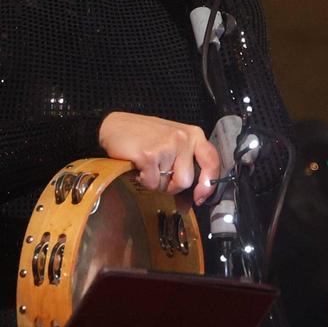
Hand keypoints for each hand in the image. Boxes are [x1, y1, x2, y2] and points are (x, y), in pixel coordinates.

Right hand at [98, 111, 220, 205]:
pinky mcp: (150, 155)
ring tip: (148, 165)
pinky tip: (139, 165)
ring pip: (167, 184)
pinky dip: (143, 179)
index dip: (208, 184)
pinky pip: (152, 183)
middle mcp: (183, 138)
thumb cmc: (144, 135)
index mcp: (193, 135)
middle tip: (159, 172)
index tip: (201, 196)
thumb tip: (192, 200)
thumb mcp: (172, 143)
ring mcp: (167, 146)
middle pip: (186, 181)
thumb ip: (186, 164)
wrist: (115, 126)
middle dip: (171, 185)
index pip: (212, 162)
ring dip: (156, 181)